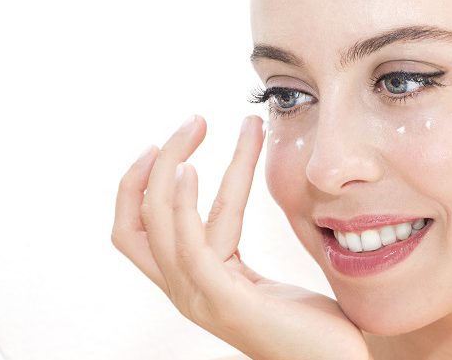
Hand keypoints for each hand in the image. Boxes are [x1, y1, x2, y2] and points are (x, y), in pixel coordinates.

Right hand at [112, 114, 370, 359]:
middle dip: (155, 163)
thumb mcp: (264, 279)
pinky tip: (193, 170)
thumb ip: (237, 245)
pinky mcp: (224, 300)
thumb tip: (239, 197)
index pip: (141, 228)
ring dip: (173, 163)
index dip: (145, 181)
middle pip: (137, 219)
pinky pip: (189, 244)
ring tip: (199, 125)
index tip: (179, 139)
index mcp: (193, 284)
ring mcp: (200, 298)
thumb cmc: (315, 329)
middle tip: (192, 121)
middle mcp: (186, 291)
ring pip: (158, 220)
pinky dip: (182, 203)